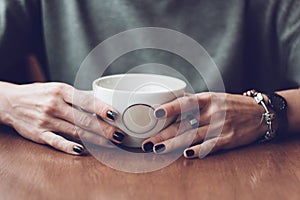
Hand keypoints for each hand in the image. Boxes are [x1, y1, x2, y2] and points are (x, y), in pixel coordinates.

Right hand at [0, 82, 125, 154]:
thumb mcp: (57, 88)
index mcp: (61, 91)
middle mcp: (54, 105)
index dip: (102, 109)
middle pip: (84, 120)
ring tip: (110, 143)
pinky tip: (81, 150)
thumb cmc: (38, 94)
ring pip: (75, 132)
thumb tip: (99, 104)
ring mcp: (46, 120)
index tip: (115, 115)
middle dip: (104, 129)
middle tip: (119, 135)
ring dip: (94, 139)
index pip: (86, 101)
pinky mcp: (39, 133)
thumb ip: (76, 97)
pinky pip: (56, 141)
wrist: (10, 101)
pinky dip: (69, 146)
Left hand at [142, 92, 266, 157]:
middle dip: (164, 134)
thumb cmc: (233, 105)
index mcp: (207, 99)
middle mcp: (213, 112)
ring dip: (174, 144)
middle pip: (184, 124)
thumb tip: (172, 99)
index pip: (185, 103)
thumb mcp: (214, 97)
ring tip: (158, 150)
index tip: (155, 113)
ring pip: (193, 136)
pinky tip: (186, 154)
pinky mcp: (228, 138)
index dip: (170, 108)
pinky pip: (210, 145)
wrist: (260, 113)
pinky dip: (198, 150)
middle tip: (148, 142)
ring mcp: (221, 125)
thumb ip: (194, 100)